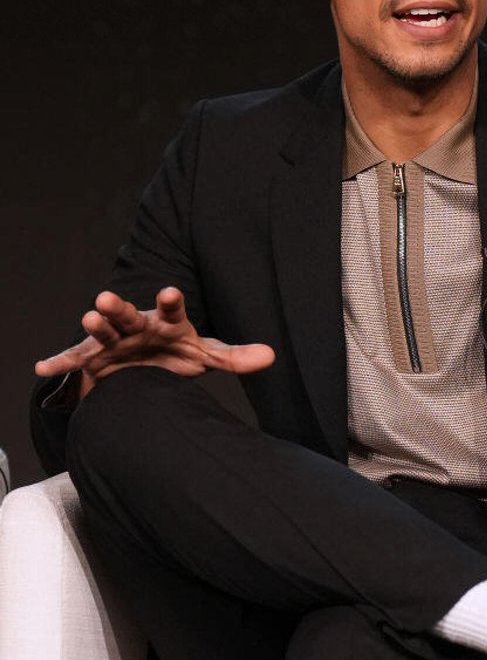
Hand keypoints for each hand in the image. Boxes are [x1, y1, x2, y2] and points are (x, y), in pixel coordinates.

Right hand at [35, 288, 274, 396]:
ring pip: (102, 331)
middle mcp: (137, 325)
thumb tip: (271, 356)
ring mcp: (114, 340)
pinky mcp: (93, 358)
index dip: (170, 302)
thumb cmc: (175, 353)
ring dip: (94, 325)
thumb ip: (234, 357)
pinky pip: (75, 361)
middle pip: (128, 315)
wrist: (142, 362)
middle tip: (105, 298)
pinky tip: (42, 366)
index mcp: (167, 322)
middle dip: (117, 307)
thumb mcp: (205, 355)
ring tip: (87, 317)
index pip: (172, 310)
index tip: (171, 292)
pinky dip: (59, 364)